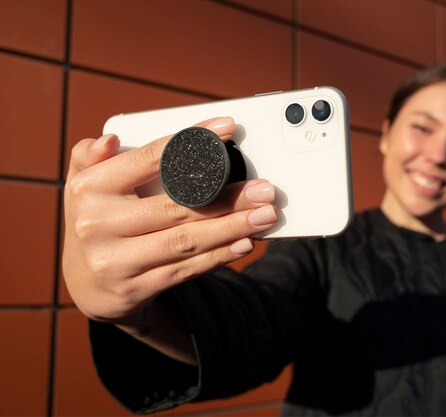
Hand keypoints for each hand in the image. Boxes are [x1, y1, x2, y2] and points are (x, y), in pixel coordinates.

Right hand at [62, 117, 276, 323]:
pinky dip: (218, 256)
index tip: (227, 129)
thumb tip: (110, 138)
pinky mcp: (135, 288)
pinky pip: (185, 269)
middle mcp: (98, 225)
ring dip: (231, 228)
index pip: (149, 159)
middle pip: (176, 206)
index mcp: (90, 189)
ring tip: (265, 216)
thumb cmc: (98, 219)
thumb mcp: (86, 185)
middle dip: (227, 197)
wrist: (85, 284)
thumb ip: (91, 156)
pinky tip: (245, 243)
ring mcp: (115, 261)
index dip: (191, 143)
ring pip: (185, 240)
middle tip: (264, 189)